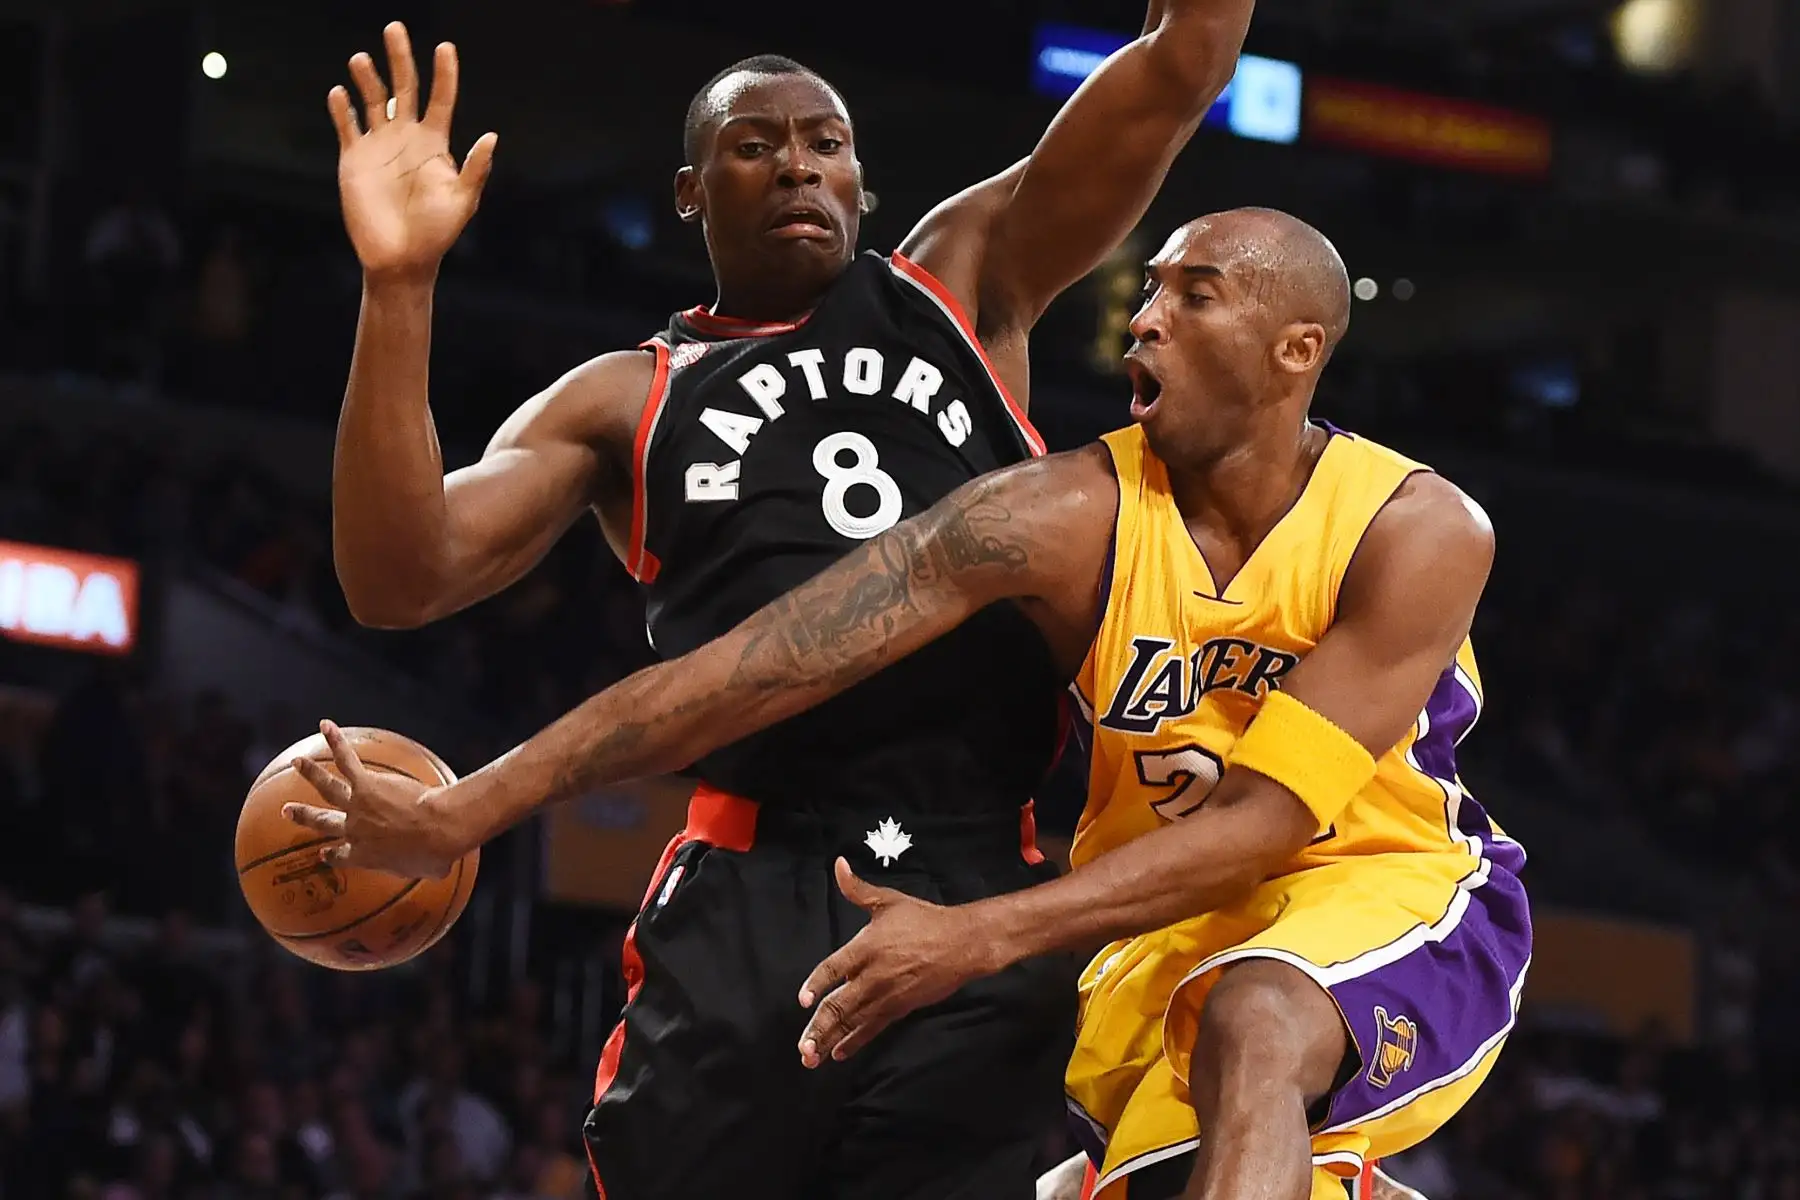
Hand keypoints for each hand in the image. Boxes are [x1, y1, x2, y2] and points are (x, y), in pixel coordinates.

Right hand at [281, 721, 468, 878]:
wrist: (436, 831)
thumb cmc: (435, 853)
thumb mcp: (426, 870)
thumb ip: (422, 868)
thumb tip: (437, 867)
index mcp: (364, 856)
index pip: (341, 856)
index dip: (332, 855)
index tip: (324, 853)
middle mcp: (353, 831)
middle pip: (323, 822)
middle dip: (304, 816)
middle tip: (287, 810)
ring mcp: (357, 806)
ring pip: (328, 786)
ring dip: (311, 773)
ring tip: (297, 761)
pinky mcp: (367, 784)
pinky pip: (346, 760)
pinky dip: (335, 742)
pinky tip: (326, 726)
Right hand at [331, 22, 497, 283]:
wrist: (401, 259)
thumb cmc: (437, 233)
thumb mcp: (462, 202)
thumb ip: (474, 169)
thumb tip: (492, 137)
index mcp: (435, 144)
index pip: (441, 100)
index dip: (445, 74)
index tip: (445, 47)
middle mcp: (407, 138)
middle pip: (404, 88)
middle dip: (400, 58)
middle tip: (395, 28)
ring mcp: (380, 146)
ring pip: (373, 100)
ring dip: (368, 78)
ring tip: (362, 59)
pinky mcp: (354, 159)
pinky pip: (347, 127)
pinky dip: (342, 109)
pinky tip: (339, 93)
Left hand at [795, 858, 997, 1066]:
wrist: (961, 943)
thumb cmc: (924, 919)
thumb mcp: (888, 901)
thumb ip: (857, 889)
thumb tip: (839, 865)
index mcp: (865, 947)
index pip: (832, 969)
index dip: (816, 984)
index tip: (802, 1000)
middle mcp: (872, 975)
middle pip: (838, 1005)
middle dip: (818, 1029)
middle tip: (801, 1046)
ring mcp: (886, 995)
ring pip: (852, 1022)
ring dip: (830, 1041)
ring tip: (811, 1057)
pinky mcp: (899, 1008)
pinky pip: (872, 1028)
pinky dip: (855, 1042)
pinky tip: (839, 1053)